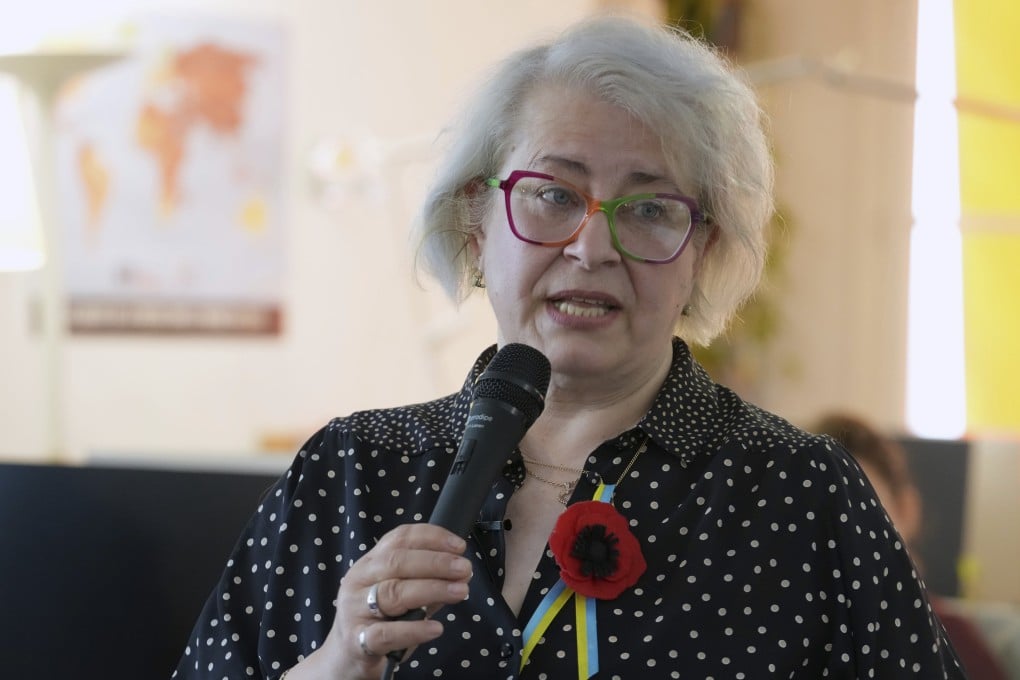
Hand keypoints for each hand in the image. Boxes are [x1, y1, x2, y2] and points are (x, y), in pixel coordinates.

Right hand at [284, 524, 471, 679]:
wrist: (345, 658)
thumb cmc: (379, 620)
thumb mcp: (400, 594)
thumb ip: (428, 582)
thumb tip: (462, 573)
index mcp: (369, 563)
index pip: (399, 538)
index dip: (432, 537)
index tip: (459, 546)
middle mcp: (358, 581)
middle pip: (397, 562)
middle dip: (436, 562)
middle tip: (464, 569)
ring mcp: (355, 610)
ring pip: (393, 593)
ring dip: (432, 589)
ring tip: (460, 591)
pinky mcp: (357, 641)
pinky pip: (387, 633)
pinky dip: (414, 630)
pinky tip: (435, 628)